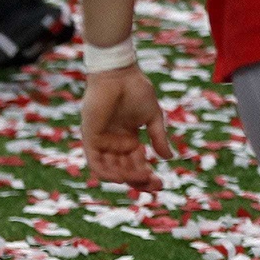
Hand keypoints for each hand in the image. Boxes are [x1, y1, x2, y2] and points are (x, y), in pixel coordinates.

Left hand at [80, 65, 172, 191]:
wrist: (119, 74)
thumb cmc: (136, 89)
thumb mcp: (153, 117)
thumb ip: (158, 138)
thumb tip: (168, 157)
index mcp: (128, 139)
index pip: (137, 164)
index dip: (147, 176)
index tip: (160, 184)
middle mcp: (114, 143)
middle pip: (125, 171)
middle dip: (139, 180)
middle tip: (155, 185)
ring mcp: (102, 142)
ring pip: (111, 170)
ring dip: (126, 178)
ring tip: (141, 180)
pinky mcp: (90, 138)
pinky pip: (96, 162)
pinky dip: (107, 173)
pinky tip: (121, 178)